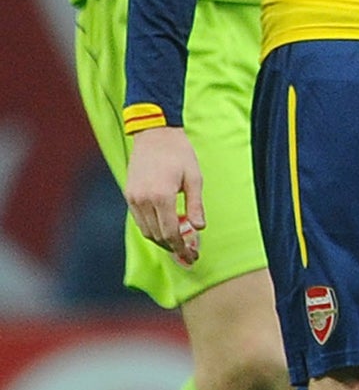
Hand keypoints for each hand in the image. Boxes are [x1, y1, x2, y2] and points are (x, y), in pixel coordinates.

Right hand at [125, 126, 202, 266]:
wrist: (155, 134)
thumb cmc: (179, 153)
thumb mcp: (194, 178)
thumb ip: (196, 205)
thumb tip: (199, 228)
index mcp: (161, 196)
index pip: (170, 232)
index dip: (181, 247)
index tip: (192, 255)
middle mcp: (143, 200)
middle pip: (157, 235)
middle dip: (173, 246)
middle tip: (188, 251)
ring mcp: (132, 197)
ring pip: (146, 230)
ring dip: (162, 238)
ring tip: (179, 240)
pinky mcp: (128, 194)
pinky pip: (139, 219)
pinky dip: (152, 227)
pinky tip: (166, 225)